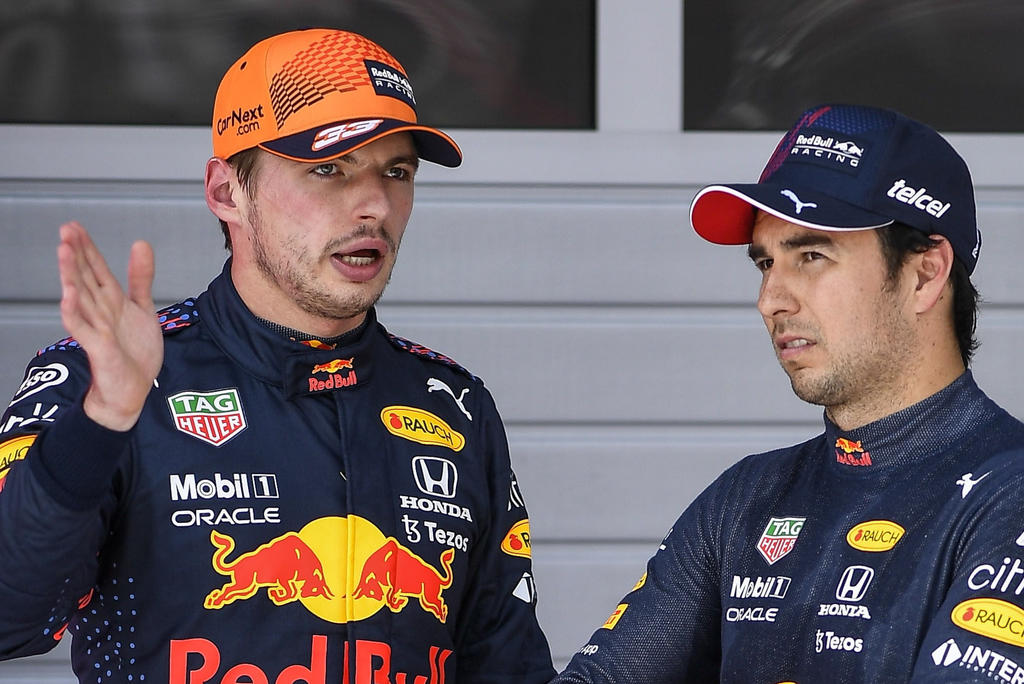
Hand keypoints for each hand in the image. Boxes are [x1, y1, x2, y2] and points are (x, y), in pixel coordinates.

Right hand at [57, 222, 162, 430]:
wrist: (133, 390)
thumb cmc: (134, 352)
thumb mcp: (143, 308)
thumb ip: (140, 278)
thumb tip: (140, 243)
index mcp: (112, 301)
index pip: (96, 269)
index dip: (87, 248)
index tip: (75, 226)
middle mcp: (101, 312)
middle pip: (85, 278)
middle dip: (75, 254)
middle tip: (65, 230)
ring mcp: (97, 329)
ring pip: (80, 297)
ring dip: (71, 275)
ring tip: (64, 251)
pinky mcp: (99, 347)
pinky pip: (82, 328)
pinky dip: (74, 312)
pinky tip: (68, 295)